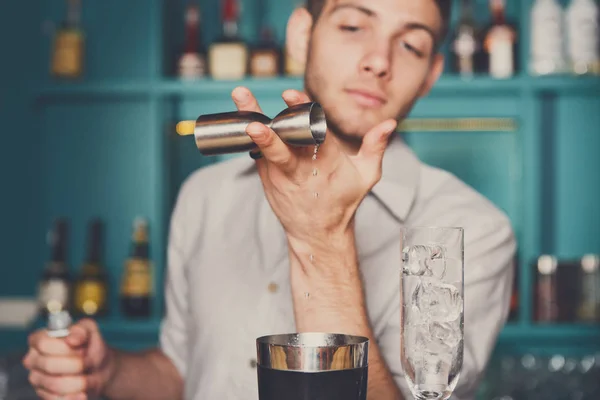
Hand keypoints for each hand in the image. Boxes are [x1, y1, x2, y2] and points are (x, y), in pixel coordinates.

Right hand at [22, 319, 114, 399]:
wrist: (99, 368)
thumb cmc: (90, 346)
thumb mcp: (90, 331)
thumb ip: (81, 329)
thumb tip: (71, 338)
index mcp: (40, 339)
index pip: (43, 344)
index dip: (65, 347)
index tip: (81, 348)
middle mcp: (33, 360)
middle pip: (49, 365)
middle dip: (76, 364)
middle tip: (88, 363)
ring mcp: (36, 379)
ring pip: (55, 384)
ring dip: (79, 381)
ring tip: (88, 377)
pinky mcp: (44, 395)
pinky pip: (57, 399)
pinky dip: (73, 397)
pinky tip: (83, 393)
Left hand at [231, 86, 396, 248]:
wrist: (319, 233)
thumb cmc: (343, 200)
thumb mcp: (367, 176)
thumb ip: (375, 147)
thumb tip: (389, 124)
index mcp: (328, 163)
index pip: (315, 133)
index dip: (303, 112)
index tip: (290, 95)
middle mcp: (303, 170)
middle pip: (284, 148)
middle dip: (270, 134)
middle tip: (253, 122)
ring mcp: (282, 176)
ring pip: (266, 151)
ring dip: (253, 134)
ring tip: (241, 117)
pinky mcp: (269, 179)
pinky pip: (259, 156)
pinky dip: (251, 142)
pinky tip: (240, 124)